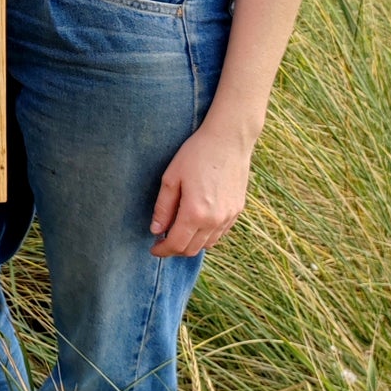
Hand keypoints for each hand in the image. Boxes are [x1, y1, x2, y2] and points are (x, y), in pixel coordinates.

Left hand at [149, 117, 255, 256]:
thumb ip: (163, 208)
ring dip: (190, 244)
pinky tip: (196, 224)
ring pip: (207, 245)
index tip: (153, 248)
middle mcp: (214, 220)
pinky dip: (206, 236)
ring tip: (178, 232)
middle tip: (162, 241)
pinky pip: (220, 234)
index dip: (162, 250)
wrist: (229, 140)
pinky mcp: (237, 210)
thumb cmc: (196, 154)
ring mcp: (228, 217)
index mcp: (195, 213)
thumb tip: (156, 230)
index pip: (176, 244)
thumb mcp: (171, 178)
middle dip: (174, 250)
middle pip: (191, 249)